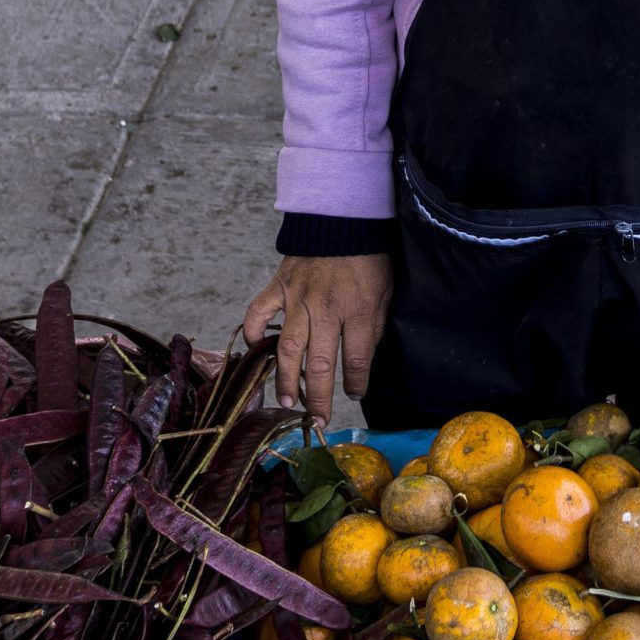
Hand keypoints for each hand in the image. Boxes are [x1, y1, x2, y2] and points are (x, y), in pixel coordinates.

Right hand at [243, 254, 393, 423]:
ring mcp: (298, 299)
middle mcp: (326, 310)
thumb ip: (374, 326)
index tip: (354, 395)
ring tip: (286, 402)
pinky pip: (258, 313)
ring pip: (288, 349)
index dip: (356, 384)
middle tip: (316, 419)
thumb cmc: (368, 258)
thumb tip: (363, 359)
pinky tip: (258, 350)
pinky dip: (254, 333)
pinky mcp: (278, 287)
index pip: (357, 360)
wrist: (342, 220)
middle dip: (319, 396)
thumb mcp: (386, 292)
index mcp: (358, 311)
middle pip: (320, 364)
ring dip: (286, 379)